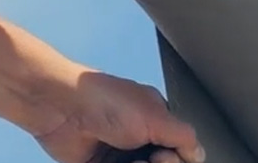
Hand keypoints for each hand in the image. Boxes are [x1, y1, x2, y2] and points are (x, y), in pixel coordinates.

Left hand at [25, 69, 204, 162]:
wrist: (59, 106)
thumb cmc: (103, 100)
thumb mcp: (155, 115)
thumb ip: (183, 136)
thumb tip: (198, 154)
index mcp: (155, 120)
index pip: (183, 152)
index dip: (178, 160)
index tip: (163, 155)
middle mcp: (139, 137)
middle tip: (149, 159)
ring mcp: (120, 153)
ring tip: (133, 162)